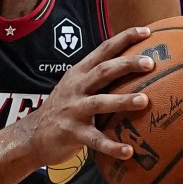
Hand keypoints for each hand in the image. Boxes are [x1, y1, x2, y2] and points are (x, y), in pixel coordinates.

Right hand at [18, 25, 156, 169]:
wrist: (32, 135)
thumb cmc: (63, 109)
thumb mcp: (76, 86)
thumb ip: (99, 78)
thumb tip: (133, 68)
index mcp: (80, 73)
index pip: (104, 49)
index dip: (125, 38)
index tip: (147, 31)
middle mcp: (76, 88)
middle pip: (103, 71)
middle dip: (126, 65)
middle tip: (150, 63)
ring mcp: (73, 110)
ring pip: (100, 103)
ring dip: (122, 100)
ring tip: (144, 101)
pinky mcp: (72, 133)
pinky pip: (95, 140)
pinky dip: (111, 146)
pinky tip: (128, 152)